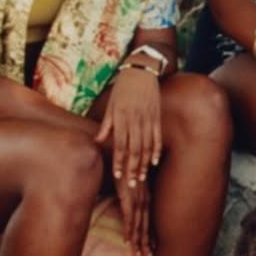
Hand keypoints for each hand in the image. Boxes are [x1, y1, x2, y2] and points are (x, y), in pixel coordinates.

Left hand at [94, 65, 162, 192]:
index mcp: (121, 117)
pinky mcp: (157, 116)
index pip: (120, 145)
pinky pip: (157, 137)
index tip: (118, 176)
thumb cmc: (122, 88)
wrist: (141, 70)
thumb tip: (99, 141)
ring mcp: (148, 118)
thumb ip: (106, 124)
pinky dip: (155, 151)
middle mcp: (135, 119)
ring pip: (146, 146)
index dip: (119, 162)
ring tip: (141, 178)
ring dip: (144, 164)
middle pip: (134, 149)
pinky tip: (153, 163)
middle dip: (132, 169)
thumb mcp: (110, 104)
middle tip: (131, 184)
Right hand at [114, 166, 152, 255]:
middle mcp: (143, 199)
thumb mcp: (129, 177)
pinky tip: (128, 240)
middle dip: (147, 242)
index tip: (152, 247)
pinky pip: (128, 217)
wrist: (120, 150)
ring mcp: (135, 198)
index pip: (148, 219)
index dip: (149, 234)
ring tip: (140, 255)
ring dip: (139, 241)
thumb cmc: (124, 162)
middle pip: (145, 225)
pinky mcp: (126, 197)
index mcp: (144, 195)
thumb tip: (128, 193)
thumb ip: (130, 187)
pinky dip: (129, 229)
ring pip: (138, 225)